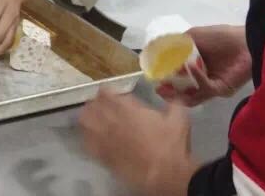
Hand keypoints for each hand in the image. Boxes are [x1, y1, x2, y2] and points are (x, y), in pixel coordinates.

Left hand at [80, 90, 198, 195]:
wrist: (165, 173)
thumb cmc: (171, 145)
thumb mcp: (179, 119)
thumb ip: (174, 104)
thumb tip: (175, 97)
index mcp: (127, 108)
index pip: (106, 92)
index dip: (106, 91)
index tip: (109, 93)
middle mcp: (112, 119)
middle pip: (93, 105)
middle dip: (95, 104)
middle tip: (100, 106)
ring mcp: (105, 138)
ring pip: (85, 122)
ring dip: (87, 118)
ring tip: (92, 120)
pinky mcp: (103, 155)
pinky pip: (87, 143)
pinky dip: (86, 138)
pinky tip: (91, 139)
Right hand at [156, 25, 251, 106]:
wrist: (245, 40)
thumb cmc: (220, 37)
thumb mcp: (193, 36)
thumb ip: (177, 46)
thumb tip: (159, 54)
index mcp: (196, 66)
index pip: (178, 78)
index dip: (166, 80)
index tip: (155, 79)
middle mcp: (203, 78)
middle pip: (183, 91)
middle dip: (170, 92)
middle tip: (159, 89)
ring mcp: (212, 86)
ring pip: (192, 97)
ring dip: (178, 94)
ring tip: (166, 88)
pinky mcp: (222, 89)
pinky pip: (206, 88)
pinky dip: (197, 77)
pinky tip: (191, 66)